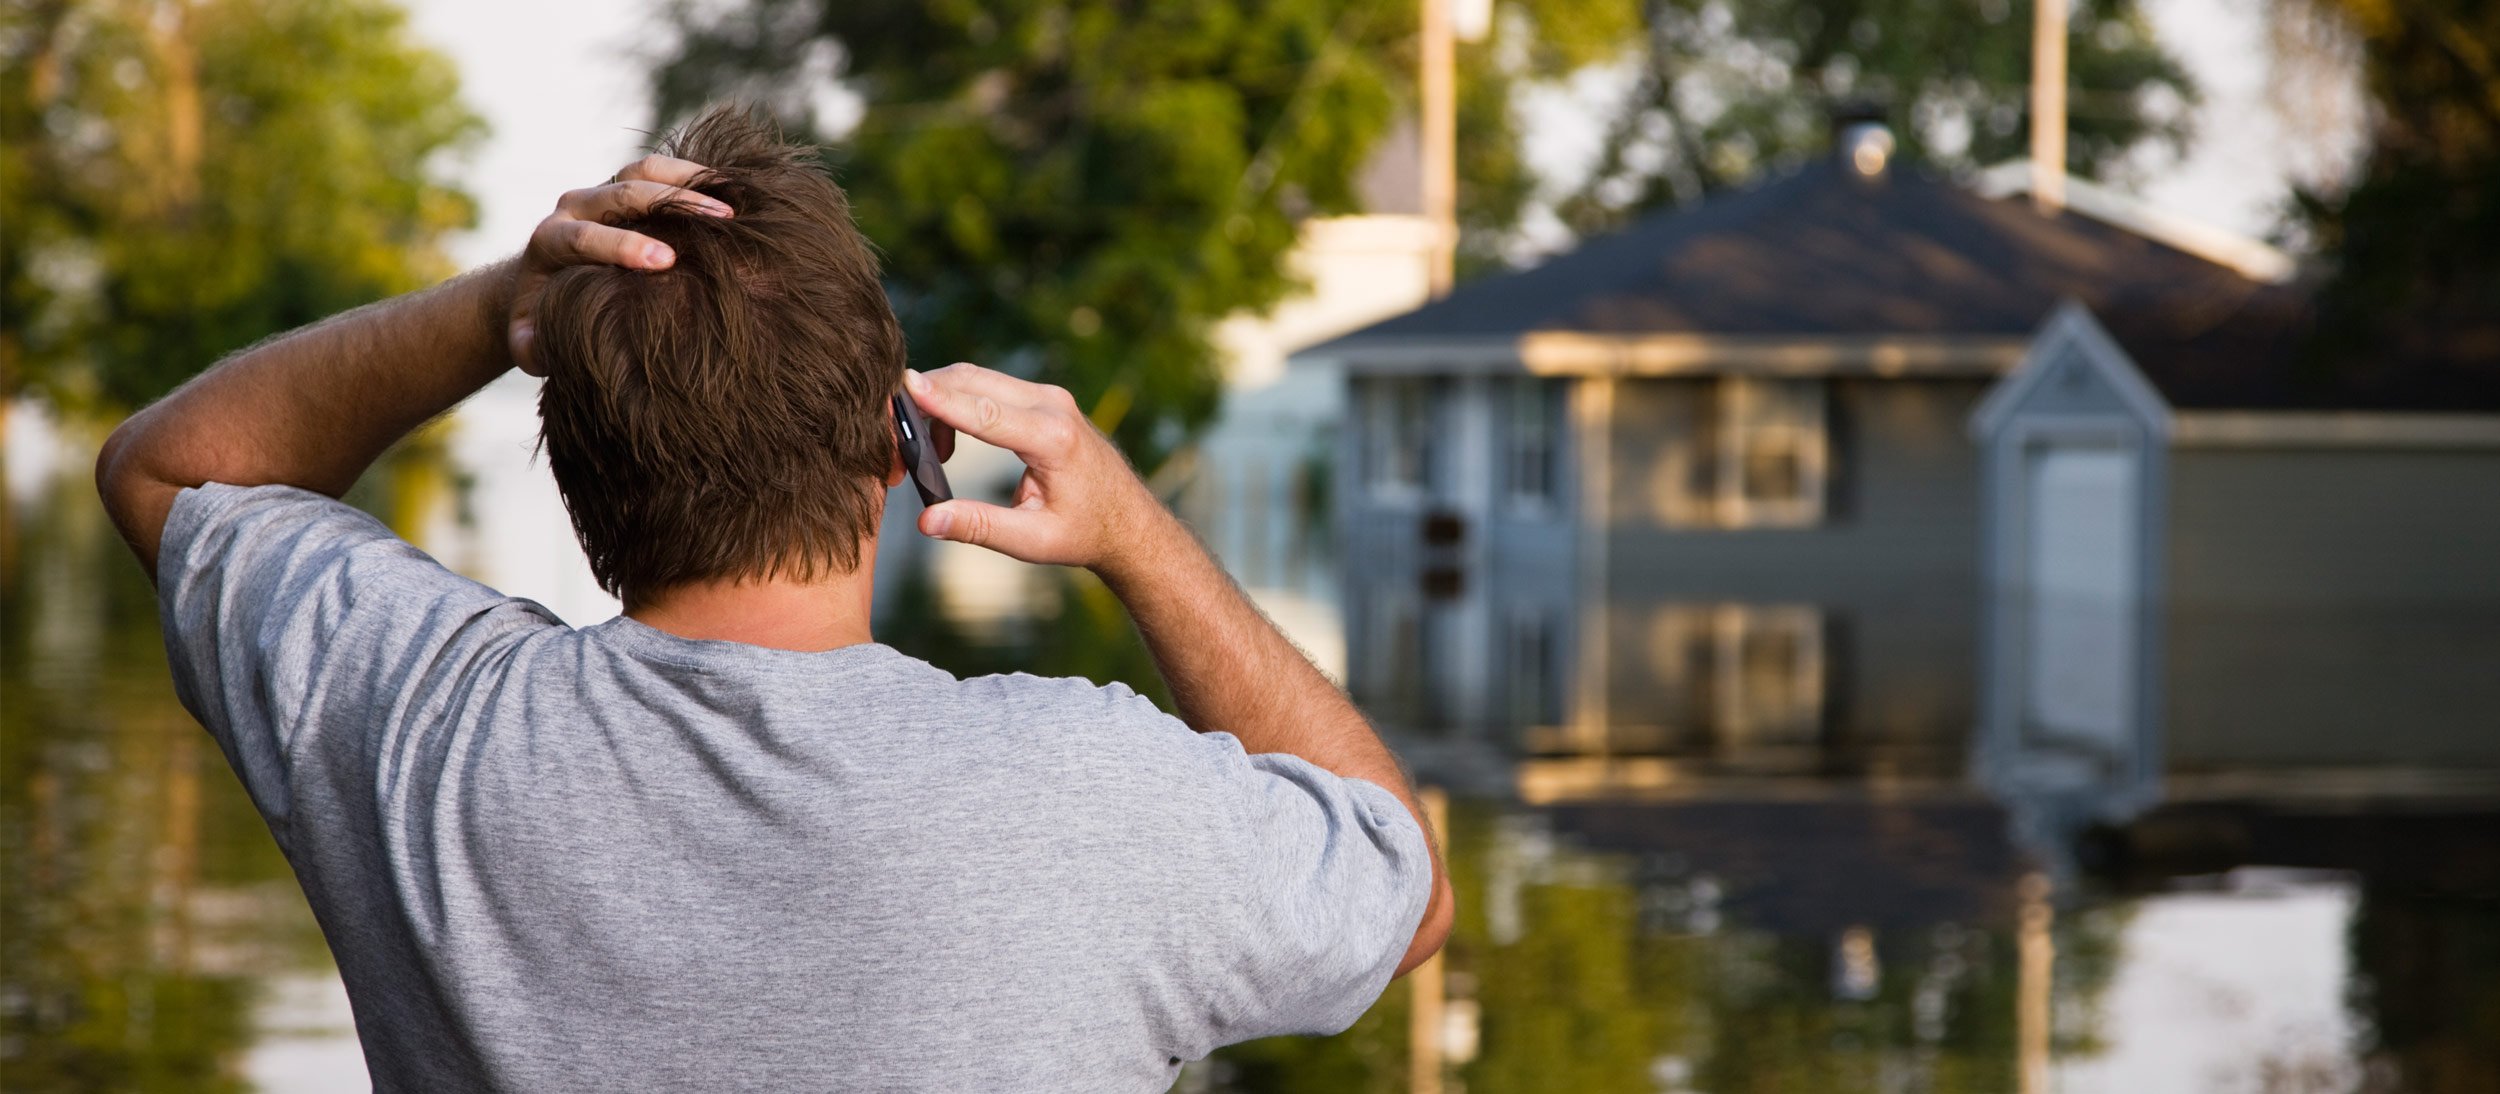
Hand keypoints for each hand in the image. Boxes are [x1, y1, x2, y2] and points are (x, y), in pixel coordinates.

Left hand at [506, 154, 733, 373]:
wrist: (540, 279)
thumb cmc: (544, 315)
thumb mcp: (531, 337)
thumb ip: (531, 345)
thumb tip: (539, 347)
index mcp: (550, 242)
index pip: (584, 237)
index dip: (624, 245)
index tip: (666, 261)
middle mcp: (573, 208)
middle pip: (620, 194)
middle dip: (668, 206)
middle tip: (717, 222)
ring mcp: (600, 192)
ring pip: (642, 171)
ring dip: (687, 183)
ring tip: (730, 207)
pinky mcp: (624, 185)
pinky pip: (658, 170)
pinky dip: (692, 175)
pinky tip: (728, 192)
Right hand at [906, 363, 1172, 574]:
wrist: (1127, 520)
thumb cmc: (1084, 533)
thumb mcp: (1032, 542)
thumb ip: (979, 527)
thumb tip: (927, 520)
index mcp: (1053, 440)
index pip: (986, 411)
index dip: (942, 400)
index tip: (904, 386)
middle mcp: (1052, 406)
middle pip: (973, 381)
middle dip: (926, 398)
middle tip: (890, 435)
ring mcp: (1048, 396)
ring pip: (977, 378)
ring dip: (939, 402)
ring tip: (924, 455)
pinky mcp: (1042, 397)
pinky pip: (988, 387)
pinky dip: (957, 404)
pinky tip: (947, 447)